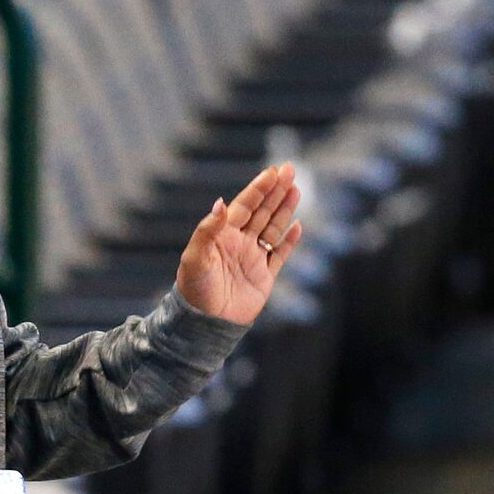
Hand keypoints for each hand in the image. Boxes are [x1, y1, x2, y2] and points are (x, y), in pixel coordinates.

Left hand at [174, 162, 303, 325]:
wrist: (205, 324)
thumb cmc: (194, 290)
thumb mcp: (195, 257)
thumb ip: (207, 230)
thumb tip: (221, 202)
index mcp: (223, 235)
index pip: (245, 205)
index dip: (260, 188)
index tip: (273, 171)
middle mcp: (240, 243)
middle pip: (262, 211)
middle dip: (276, 191)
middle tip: (290, 169)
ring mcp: (253, 259)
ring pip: (273, 228)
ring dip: (285, 209)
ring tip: (296, 189)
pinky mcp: (264, 278)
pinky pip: (280, 255)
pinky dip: (290, 241)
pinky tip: (298, 226)